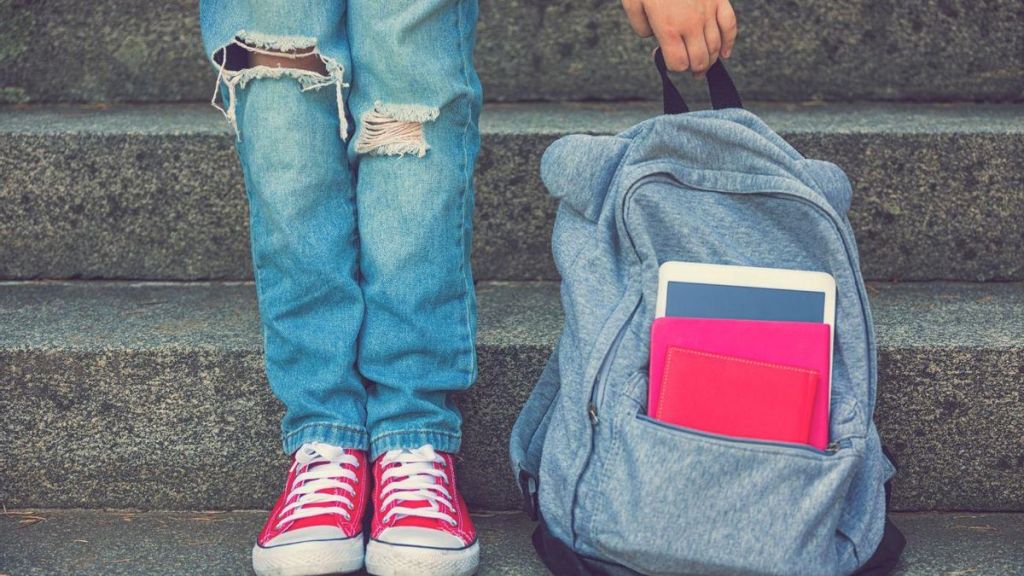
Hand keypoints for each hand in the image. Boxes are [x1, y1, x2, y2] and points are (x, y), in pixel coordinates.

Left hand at [621, 0, 736, 77]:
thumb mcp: (633, 3)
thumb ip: (641, 27)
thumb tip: (652, 38)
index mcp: (668, 27)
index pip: (678, 63)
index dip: (673, 67)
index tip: (668, 61)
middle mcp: (690, 24)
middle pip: (699, 60)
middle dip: (694, 69)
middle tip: (689, 70)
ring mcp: (707, 12)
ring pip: (716, 47)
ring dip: (710, 60)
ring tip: (703, 66)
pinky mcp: (718, 0)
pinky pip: (730, 26)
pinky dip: (729, 43)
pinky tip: (724, 54)